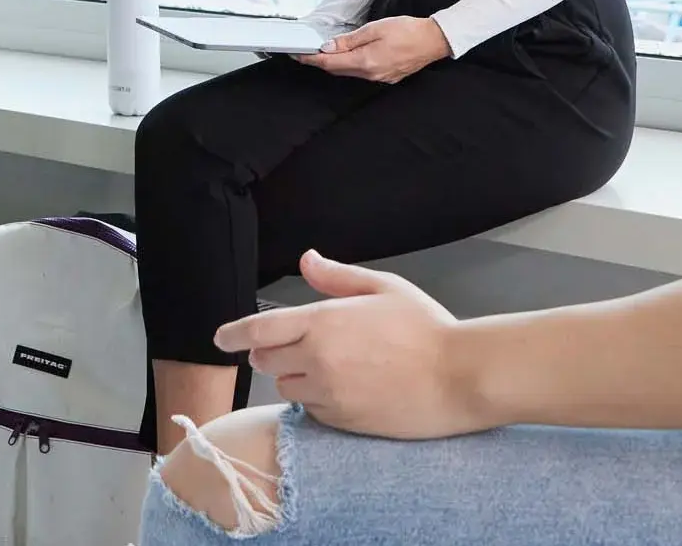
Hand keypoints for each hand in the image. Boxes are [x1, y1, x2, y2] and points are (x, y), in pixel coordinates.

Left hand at [218, 252, 478, 438]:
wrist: (460, 377)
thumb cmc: (427, 328)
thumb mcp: (383, 288)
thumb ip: (337, 276)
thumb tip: (307, 260)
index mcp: (323, 321)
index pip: (259, 329)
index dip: (234, 334)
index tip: (221, 338)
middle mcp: (317, 359)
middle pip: (267, 360)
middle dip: (272, 352)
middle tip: (299, 345)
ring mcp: (329, 394)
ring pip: (288, 388)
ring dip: (297, 377)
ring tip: (334, 367)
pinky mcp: (343, 422)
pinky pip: (312, 412)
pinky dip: (318, 401)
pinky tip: (348, 390)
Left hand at [297, 15, 448, 82]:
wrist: (434, 40)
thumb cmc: (408, 31)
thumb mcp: (374, 29)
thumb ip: (349, 40)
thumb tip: (329, 46)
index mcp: (366, 61)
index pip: (330, 63)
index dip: (311, 59)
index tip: (298, 54)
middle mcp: (371, 74)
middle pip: (337, 70)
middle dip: (319, 61)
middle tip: (305, 52)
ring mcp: (379, 78)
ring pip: (348, 72)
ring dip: (334, 63)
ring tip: (322, 52)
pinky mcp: (386, 77)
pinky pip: (361, 73)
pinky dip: (350, 65)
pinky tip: (347, 56)